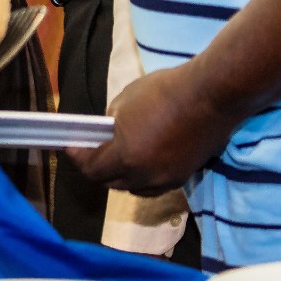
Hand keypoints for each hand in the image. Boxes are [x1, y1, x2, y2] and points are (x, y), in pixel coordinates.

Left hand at [66, 63, 237, 197]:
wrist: (210, 97)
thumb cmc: (165, 92)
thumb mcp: (126, 99)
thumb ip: (112, 121)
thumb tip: (108, 132)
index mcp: (125, 156)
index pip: (92, 168)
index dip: (78, 158)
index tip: (71, 147)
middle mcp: (143, 176)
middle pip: (111, 183)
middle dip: (97, 169)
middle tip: (92, 152)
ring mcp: (165, 180)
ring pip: (134, 189)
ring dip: (121, 178)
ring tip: (116, 160)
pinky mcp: (183, 177)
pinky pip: (154, 186)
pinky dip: (142, 179)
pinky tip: (142, 165)